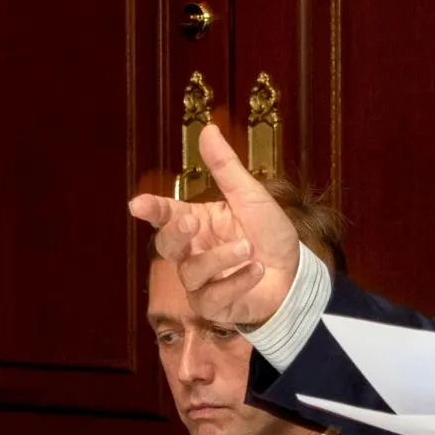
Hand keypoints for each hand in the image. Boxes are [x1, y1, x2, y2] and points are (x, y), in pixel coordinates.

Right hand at [127, 124, 301, 326]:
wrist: (296, 273)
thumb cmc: (271, 234)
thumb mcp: (251, 196)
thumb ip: (226, 167)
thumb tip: (208, 128)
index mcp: (198, 222)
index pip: (167, 214)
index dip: (152, 209)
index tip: (138, 204)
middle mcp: (194, 251)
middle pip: (167, 246)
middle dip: (175, 234)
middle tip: (192, 223)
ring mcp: (201, 281)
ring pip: (191, 272)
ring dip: (220, 258)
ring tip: (248, 247)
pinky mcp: (214, 306)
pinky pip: (212, 297)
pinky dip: (236, 282)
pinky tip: (257, 271)